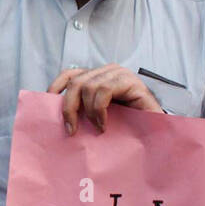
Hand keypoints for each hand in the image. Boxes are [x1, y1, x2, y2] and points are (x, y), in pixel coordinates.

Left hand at [48, 64, 162, 134]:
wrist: (155, 133)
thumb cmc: (127, 127)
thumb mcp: (98, 117)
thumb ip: (82, 110)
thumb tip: (54, 115)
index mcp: (97, 77)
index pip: (70, 74)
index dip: (56, 87)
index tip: (49, 104)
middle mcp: (107, 72)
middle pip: (75, 81)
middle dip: (69, 106)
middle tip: (71, 129)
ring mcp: (119, 75)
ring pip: (88, 85)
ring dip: (88, 111)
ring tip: (97, 128)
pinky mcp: (131, 81)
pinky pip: (104, 89)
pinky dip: (99, 109)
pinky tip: (103, 124)